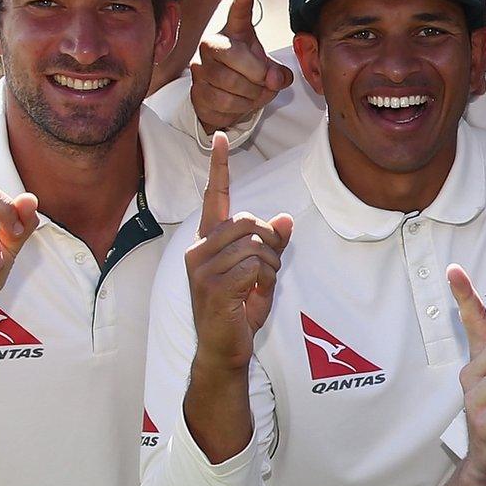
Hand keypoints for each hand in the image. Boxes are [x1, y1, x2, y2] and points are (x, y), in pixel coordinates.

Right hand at [186, 134, 290, 372]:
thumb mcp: (262, 271)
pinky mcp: (212, 284)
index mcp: (209, 241)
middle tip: (264, 271)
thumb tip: (285, 219)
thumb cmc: (240, 309)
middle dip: (270, 244)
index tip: (220, 137)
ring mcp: (202, 266)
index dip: (219, 166)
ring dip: (269, 266)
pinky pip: (254, 265)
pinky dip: (264, 279)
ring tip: (256, 286)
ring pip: (256, 244)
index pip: (215, 197)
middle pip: (250, 220)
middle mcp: (199, 248)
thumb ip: (272, 244)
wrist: (225, 347)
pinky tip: (251, 295)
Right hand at [191, 0, 293, 132]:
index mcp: (234, 34)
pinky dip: (238, 107)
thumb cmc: (248, 77)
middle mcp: (212, 45)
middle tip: (266, 83)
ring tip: (254, 94)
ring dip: (250, 95)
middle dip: (257, 76)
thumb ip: (278, 73)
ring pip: (228, 83)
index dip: (243, 3)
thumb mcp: (269, 70)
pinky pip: (221, 101)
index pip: (238, 15)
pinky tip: (240, 103)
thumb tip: (275, 78)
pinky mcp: (196, 91)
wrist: (227, 102)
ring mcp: (200, 68)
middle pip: (233, 57)